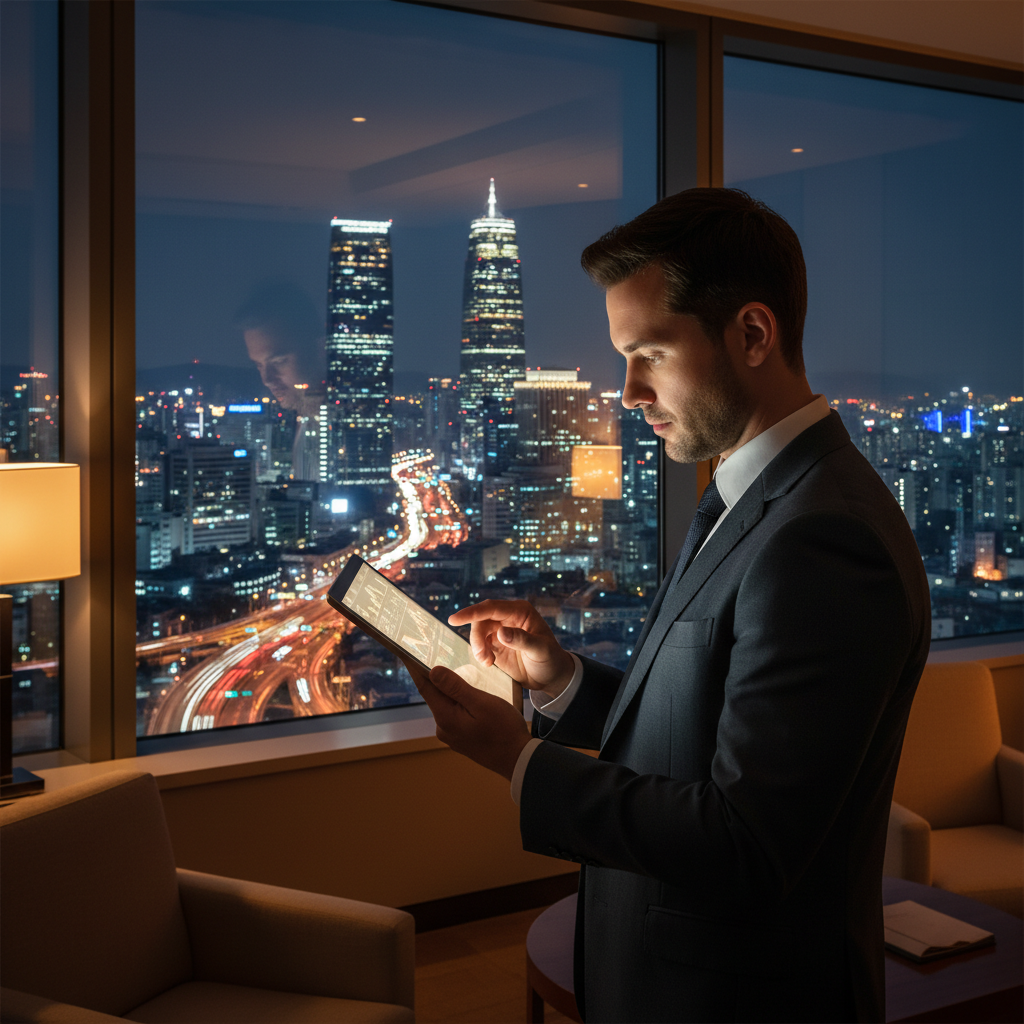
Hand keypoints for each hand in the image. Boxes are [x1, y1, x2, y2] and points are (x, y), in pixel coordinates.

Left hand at [402, 660, 531, 780]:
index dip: (416, 669)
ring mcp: (452, 735)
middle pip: (435, 696)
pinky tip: (470, 697)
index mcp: (445, 717)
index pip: (425, 687)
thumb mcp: (481, 703)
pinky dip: (458, 703)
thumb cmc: (503, 730)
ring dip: (450, 691)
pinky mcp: (461, 739)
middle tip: (437, 656)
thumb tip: (433, 671)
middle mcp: (443, 728)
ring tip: (458, 674)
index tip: (407, 653)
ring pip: (447, 705)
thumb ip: (456, 687)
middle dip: (436, 678)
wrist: (518, 759)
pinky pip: (455, 715)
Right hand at [448, 599, 574, 700]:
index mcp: (520, 611)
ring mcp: (500, 630)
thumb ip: (522, 640)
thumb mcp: (540, 650)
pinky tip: (489, 663)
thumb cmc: (550, 660)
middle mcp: (508, 617)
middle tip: (482, 657)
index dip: (471, 612)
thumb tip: (500, 632)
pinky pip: (479, 644)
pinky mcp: (495, 644)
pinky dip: (479, 654)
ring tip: (488, 662)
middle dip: (477, 637)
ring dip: (477, 647)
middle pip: (481, 619)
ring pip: (478, 632)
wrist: (550, 677)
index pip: (491, 608)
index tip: (454, 620)